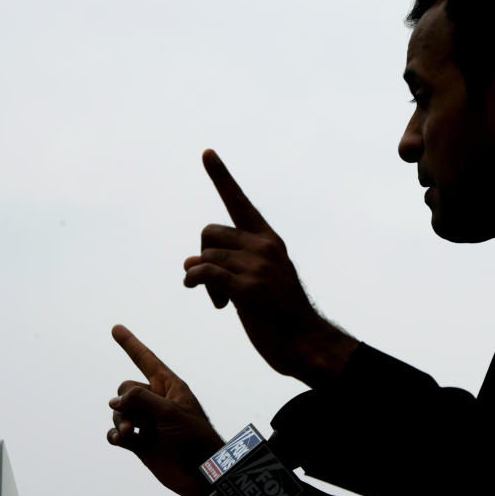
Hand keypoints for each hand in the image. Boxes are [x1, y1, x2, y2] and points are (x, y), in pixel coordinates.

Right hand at [107, 324, 224, 495]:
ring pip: (119, 411)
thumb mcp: (170, 412)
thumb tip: (115, 400)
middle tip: (137, 418)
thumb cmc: (196, 438)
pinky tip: (122, 440)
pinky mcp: (141, 443)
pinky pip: (117, 433)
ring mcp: (149, 422)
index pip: (147, 360)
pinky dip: (115, 436)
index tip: (116, 328)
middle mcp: (158, 401)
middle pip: (127, 388)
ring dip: (120, 421)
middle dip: (125, 400)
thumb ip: (141, 399)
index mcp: (171, 387)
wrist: (203, 474)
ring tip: (130, 433)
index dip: (131, 344)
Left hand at [183, 149, 358, 386]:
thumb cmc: (280, 316)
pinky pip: (204, 273)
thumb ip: (229, 265)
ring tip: (218, 300)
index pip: (240, 201)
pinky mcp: (248, 288)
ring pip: (204, 255)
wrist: (306, 343)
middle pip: (209, 233)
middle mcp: (265, 246)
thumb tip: (188, 264)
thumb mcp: (258, 281)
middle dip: (203, 256)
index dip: (221, 177)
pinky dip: (196, 283)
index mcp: (270, 240)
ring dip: (199, 278)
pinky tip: (214, 303)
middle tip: (214, 285)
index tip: (206, 153)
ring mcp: (258, 266)